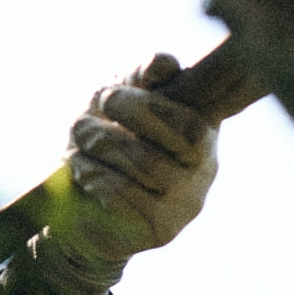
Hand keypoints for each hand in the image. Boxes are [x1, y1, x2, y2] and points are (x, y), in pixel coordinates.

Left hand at [33, 53, 218, 294]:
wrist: (80, 209)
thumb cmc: (105, 140)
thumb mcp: (118, 99)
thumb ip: (141, 76)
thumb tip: (165, 65)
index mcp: (201, 126)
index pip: (214, 101)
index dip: (185, 88)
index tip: (130, 87)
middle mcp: (204, 165)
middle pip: (176, 126)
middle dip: (124, 106)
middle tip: (94, 104)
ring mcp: (187, 200)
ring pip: (145, 160)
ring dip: (99, 143)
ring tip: (81, 143)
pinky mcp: (162, 229)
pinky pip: (125, 193)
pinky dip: (94, 175)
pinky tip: (84, 172)